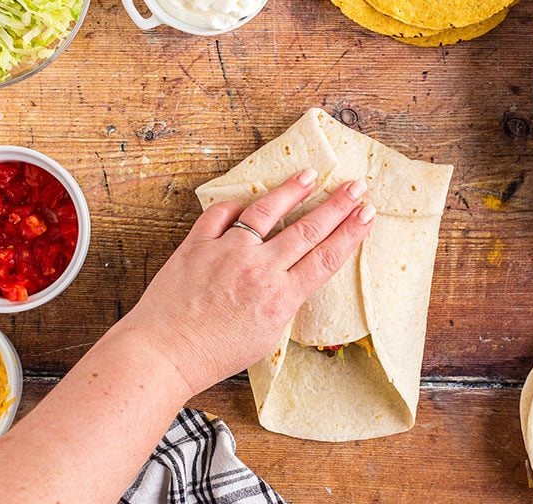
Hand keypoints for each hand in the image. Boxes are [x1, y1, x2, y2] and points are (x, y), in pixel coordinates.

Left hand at [121, 169, 375, 395]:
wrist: (165, 353)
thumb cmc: (215, 355)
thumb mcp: (266, 337)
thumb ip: (283, 302)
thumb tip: (292, 276)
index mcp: (280, 298)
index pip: (326, 257)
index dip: (351, 232)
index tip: (367, 214)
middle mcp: (259, 270)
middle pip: (307, 229)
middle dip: (337, 205)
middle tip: (356, 186)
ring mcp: (227, 253)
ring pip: (267, 212)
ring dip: (292, 191)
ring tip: (311, 175)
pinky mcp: (198, 244)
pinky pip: (220, 214)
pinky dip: (235, 206)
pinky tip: (247, 200)